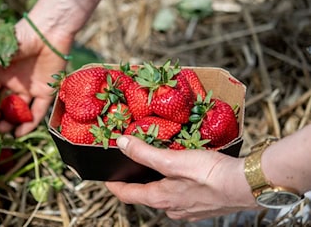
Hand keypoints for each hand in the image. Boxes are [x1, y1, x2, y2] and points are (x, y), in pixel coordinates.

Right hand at [0, 19, 71, 136]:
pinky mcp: (46, 92)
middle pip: (3, 104)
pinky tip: (19, 133)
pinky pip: (37, 112)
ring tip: (3, 130)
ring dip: (10, 122)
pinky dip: (29, 124)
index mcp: (1, 72)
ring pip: (19, 111)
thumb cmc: (21, 37)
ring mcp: (30, 88)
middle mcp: (14, 82)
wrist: (49, 32)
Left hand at [105, 136, 257, 220]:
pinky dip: (173, 185)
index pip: (127, 195)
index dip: (114, 186)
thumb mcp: (173, 160)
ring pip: (163, 196)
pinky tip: (180, 174)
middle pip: (145, 195)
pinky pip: (180, 196)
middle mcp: (171, 209)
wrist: (247, 184)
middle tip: (130, 167)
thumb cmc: (211, 173)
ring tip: (154, 166)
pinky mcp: (202, 205)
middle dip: (135, 182)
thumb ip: (145, 153)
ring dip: (156, 183)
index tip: (106, 178)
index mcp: (160, 199)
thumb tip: (121, 144)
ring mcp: (187, 210)